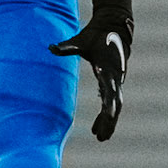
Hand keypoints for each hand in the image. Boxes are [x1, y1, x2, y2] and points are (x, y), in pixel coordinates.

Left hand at [50, 5, 133, 140]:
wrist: (113, 28)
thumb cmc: (95, 35)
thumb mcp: (80, 41)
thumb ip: (67, 47)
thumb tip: (50, 47)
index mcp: (108, 66)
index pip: (110, 85)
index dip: (108, 96)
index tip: (106, 110)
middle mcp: (115, 76)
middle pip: (116, 102)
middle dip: (110, 120)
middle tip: (103, 136)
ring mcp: (116, 81)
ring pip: (115, 106)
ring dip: (109, 123)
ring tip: (101, 138)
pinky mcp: (113, 84)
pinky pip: (111, 104)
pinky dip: (105, 117)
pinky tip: (97, 129)